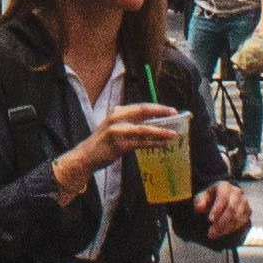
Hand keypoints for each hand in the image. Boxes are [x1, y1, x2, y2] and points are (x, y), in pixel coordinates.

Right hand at [58, 104, 186, 186]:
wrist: (87, 155)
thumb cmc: (104, 143)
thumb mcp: (115, 128)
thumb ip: (130, 123)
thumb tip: (154, 124)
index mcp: (117, 112)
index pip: (141, 107)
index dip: (157, 108)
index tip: (172, 110)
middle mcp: (116, 118)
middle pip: (142, 111)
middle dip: (161, 112)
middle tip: (176, 114)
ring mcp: (117, 131)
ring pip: (143, 129)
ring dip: (160, 131)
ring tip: (173, 133)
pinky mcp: (118, 144)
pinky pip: (140, 143)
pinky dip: (153, 143)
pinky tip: (162, 144)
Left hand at [191, 181, 251, 244]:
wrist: (221, 200)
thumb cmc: (209, 199)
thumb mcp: (201, 198)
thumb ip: (199, 202)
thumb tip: (199, 208)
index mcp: (224, 186)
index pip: (223, 197)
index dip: (217, 209)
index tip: (209, 220)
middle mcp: (237, 192)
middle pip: (231, 208)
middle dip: (220, 222)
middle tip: (210, 232)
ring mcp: (244, 202)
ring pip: (237, 217)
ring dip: (225, 228)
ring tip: (214, 235)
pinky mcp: (248, 212)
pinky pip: (242, 222)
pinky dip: (232, 229)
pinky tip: (222, 233)